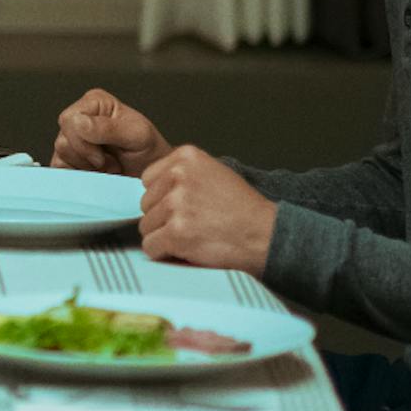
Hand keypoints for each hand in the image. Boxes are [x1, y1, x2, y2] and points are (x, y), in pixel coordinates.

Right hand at [51, 89, 171, 175]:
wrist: (151, 176)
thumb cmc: (149, 152)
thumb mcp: (137, 135)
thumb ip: (109, 128)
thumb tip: (79, 121)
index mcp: (95, 103)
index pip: (70, 119)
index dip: (84, 142)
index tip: (105, 154)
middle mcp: (80, 116)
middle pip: (62, 139)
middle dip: (86, 157)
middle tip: (109, 162)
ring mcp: (72, 138)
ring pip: (60, 154)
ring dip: (86, 167)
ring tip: (106, 167)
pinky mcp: (68, 158)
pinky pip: (60, 168)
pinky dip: (79, 176)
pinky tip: (96, 173)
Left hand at [134, 147, 277, 271]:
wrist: (265, 235)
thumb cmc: (243, 210)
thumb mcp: (214, 173)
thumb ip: (183, 175)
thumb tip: (151, 189)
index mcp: (186, 156)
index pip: (148, 179)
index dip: (163, 197)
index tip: (185, 206)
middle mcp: (178, 176)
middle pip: (145, 204)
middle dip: (163, 218)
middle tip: (193, 223)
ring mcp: (176, 204)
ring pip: (146, 226)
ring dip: (165, 236)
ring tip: (194, 235)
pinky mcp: (176, 232)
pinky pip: (151, 246)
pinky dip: (165, 253)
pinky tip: (188, 248)